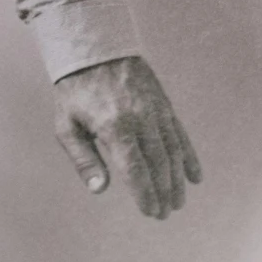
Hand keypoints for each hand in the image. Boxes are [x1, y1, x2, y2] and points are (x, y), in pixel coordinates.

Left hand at [52, 55, 200, 217]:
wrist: (95, 48)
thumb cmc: (76, 91)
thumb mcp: (66, 125)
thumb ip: (83, 159)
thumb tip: (100, 189)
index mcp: (113, 126)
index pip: (134, 169)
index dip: (145, 194)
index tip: (151, 212)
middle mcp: (139, 119)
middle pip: (158, 164)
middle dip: (163, 192)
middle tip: (165, 213)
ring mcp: (155, 111)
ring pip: (172, 152)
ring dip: (178, 180)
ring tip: (178, 202)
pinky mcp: (164, 104)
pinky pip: (180, 134)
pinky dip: (189, 156)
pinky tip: (195, 176)